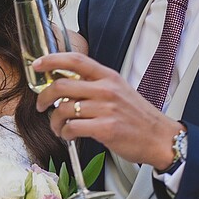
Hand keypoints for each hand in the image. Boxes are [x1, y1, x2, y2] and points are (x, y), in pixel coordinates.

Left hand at [31, 50, 183, 170]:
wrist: (160, 138)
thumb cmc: (138, 117)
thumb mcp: (119, 91)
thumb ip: (96, 85)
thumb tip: (66, 85)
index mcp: (109, 77)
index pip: (76, 60)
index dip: (52, 60)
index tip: (37, 65)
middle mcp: (106, 89)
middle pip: (62, 86)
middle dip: (44, 97)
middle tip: (42, 105)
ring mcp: (106, 109)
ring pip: (64, 109)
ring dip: (54, 121)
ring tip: (59, 127)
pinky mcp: (106, 129)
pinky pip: (72, 128)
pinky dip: (65, 133)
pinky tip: (70, 135)